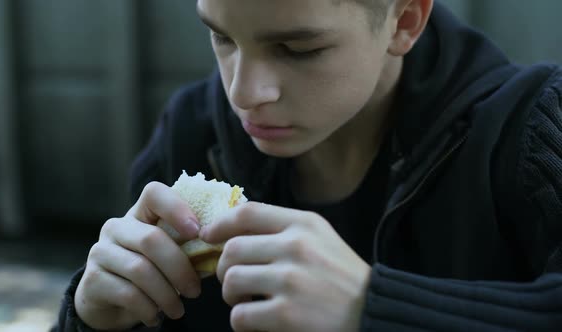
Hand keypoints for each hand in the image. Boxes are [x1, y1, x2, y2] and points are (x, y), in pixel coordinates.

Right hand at [74, 182, 201, 330]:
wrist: (108, 301)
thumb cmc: (150, 272)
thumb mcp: (168, 254)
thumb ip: (188, 246)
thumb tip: (223, 245)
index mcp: (139, 213)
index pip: (154, 193)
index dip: (177, 208)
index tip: (198, 232)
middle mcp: (116, 227)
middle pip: (151, 239)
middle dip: (180, 269)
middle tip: (195, 291)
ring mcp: (100, 251)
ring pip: (140, 270)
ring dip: (167, 294)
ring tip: (179, 310)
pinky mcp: (92, 279)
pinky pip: (127, 293)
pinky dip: (149, 308)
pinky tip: (156, 316)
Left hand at [200, 202, 370, 331]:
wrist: (375, 312)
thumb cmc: (342, 277)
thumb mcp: (321, 239)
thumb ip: (284, 230)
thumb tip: (234, 231)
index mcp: (304, 224)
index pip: (248, 213)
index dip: (220, 223)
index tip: (207, 235)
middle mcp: (296, 246)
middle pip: (232, 249)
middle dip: (224, 268)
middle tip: (233, 281)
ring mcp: (291, 280)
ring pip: (231, 280)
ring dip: (232, 295)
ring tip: (246, 301)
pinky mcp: (286, 315)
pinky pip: (240, 315)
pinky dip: (242, 321)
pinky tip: (256, 321)